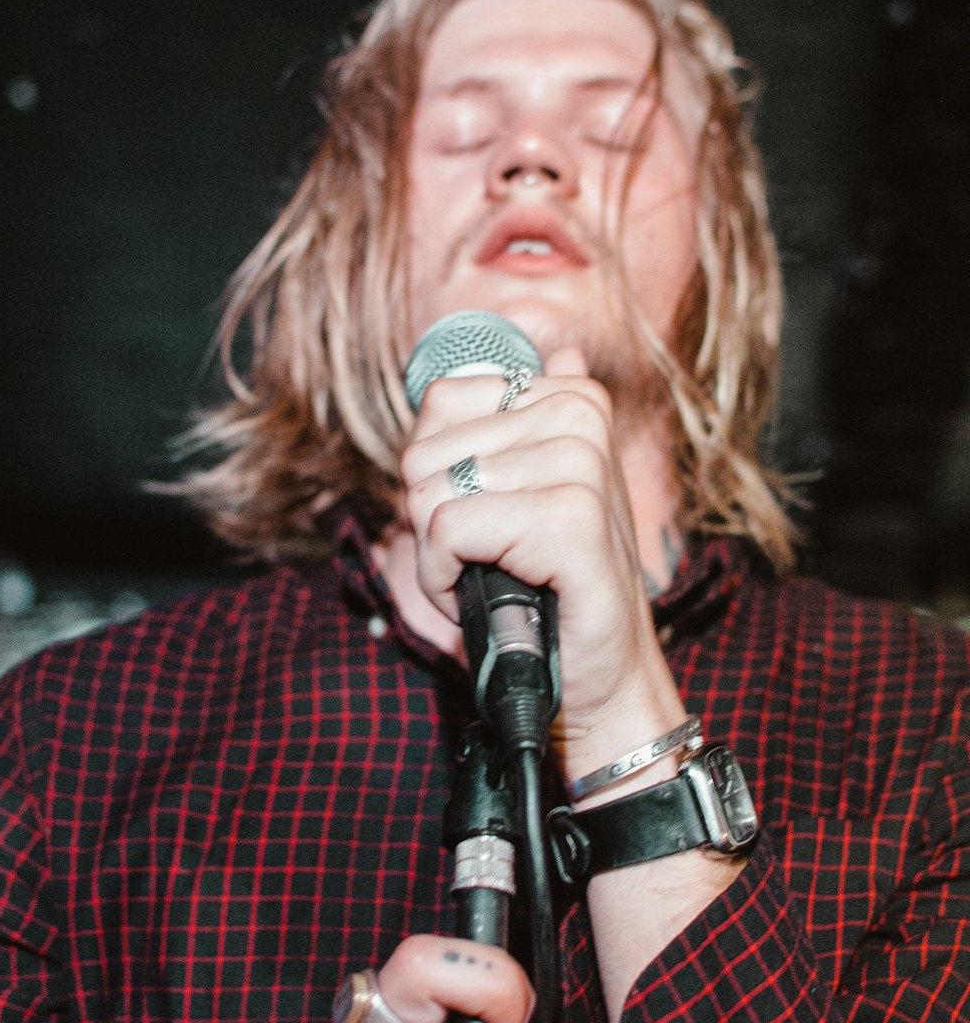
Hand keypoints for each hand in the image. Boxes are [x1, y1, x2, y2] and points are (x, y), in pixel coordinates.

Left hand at [399, 347, 686, 776]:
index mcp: (572, 396)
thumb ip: (521, 421)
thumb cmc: (553, 586)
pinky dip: (445, 581)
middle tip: (486, 561)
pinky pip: (448, 531)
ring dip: (440, 559)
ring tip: (493, 580)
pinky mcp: (569, 519)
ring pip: (429, 496)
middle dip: (433, 522)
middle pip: (424, 453)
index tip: (482, 515)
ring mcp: (579, 463)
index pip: (440, 400)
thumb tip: (558, 346)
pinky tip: (487, 598)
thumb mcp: (531, 491)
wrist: (597, 675)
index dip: (437, 473)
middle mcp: (579, 414)